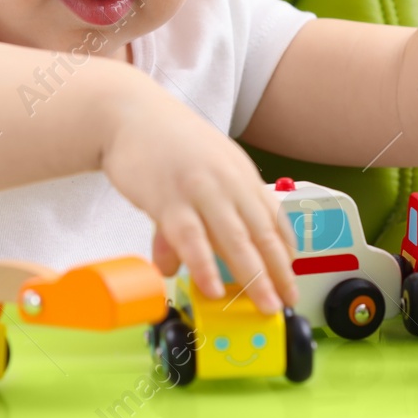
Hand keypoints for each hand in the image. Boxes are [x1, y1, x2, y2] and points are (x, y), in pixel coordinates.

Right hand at [101, 88, 298, 313]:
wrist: (126, 111)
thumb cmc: (163, 141)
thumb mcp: (195, 172)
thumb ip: (194, 218)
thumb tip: (179, 263)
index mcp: (240, 173)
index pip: (272, 216)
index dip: (284, 250)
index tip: (290, 276)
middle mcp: (228, 181)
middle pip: (261, 233)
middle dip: (278, 272)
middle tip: (287, 301)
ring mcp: (200, 189)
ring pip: (234, 240)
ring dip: (253, 277)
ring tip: (265, 305)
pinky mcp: (168, 198)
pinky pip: (191, 240)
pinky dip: (204, 267)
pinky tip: (212, 289)